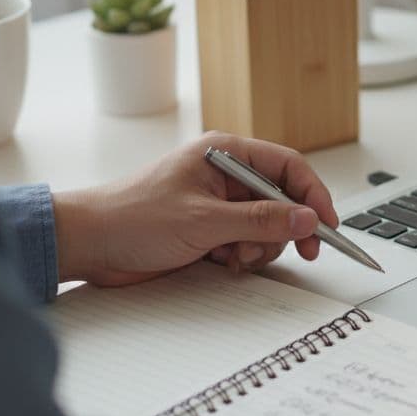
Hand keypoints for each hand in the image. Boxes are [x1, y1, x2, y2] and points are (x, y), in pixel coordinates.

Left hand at [51, 132, 338, 286]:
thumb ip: (260, 220)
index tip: (326, 223)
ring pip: (267, 226)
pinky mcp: (210, 229)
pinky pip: (247, 242)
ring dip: (260, 246)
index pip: (287, 167)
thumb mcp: (204, 220)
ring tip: (235, 257)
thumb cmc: (131, 217)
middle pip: (282, 199)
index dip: (312, 194)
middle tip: (302, 251)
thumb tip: (306, 218)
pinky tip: (222, 262)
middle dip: (288, 227)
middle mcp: (225, 175)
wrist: (90, 244)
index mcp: (225, 153)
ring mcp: (218, 203)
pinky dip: (243, 256)